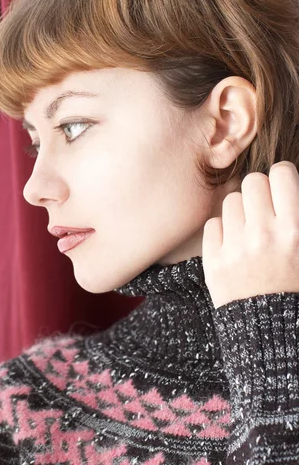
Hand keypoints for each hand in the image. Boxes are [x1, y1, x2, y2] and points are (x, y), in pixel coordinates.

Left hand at [202, 161, 298, 308]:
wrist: (272, 331)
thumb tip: (284, 179)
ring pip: (231, 200)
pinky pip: (213, 223)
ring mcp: (236, 248)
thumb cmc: (295, 285)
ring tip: (250, 230)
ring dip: (241, 211)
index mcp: (294, 231)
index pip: (281, 173)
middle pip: (252, 181)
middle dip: (260, 191)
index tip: (282, 188)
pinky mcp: (214, 261)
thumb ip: (296, 214)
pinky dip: (223, 230)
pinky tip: (235, 245)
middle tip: (265, 209)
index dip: (282, 178)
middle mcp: (264, 236)